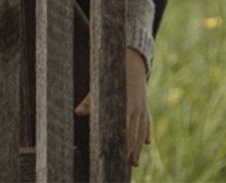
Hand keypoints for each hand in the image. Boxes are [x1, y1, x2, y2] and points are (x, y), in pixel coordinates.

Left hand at [75, 47, 150, 166]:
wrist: (134, 59)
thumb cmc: (114, 72)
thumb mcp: (101, 84)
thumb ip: (90, 99)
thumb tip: (78, 111)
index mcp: (126, 103)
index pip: (123, 128)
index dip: (121, 144)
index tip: (117, 156)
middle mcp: (136, 107)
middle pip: (133, 134)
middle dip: (130, 151)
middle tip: (127, 166)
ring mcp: (142, 107)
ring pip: (141, 130)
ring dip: (138, 147)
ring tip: (135, 163)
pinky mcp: (144, 105)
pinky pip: (146, 121)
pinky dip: (146, 133)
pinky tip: (147, 143)